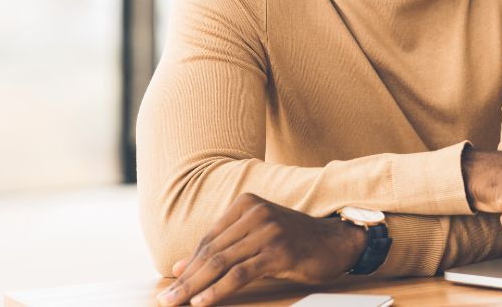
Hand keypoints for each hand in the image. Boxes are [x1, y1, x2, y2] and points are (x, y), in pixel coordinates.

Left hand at [156, 193, 365, 305]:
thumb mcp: (256, 239)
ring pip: (222, 263)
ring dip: (194, 287)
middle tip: (165, 300)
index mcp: (247, 204)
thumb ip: (221, 249)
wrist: (337, 243)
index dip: (189, 266)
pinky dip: (218, 290)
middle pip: (211, 252)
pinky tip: (203, 302)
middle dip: (185, 279)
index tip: (170, 287)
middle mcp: (256, 213)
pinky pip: (240, 274)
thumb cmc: (295, 242)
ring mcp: (269, 231)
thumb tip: (180, 267)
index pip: (209, 239)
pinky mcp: (279, 252)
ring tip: (176, 303)